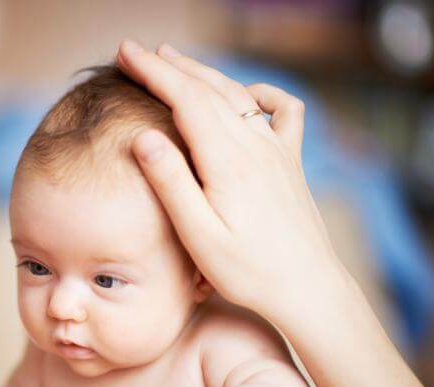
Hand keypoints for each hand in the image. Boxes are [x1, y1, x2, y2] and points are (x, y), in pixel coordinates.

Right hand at [115, 40, 343, 321]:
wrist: (307, 289)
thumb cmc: (248, 271)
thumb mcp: (199, 235)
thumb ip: (171, 182)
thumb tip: (143, 136)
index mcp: (228, 160)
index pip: (185, 99)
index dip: (153, 72)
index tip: (125, 53)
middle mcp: (255, 146)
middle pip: (208, 89)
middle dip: (170, 65)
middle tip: (136, 51)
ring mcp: (277, 151)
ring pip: (237, 95)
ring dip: (203, 73)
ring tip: (173, 59)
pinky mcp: (290, 163)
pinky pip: (282, 112)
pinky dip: (261, 94)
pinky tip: (247, 96)